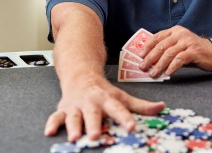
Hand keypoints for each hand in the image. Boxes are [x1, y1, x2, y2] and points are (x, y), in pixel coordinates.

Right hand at [44, 73, 165, 141]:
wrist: (80, 74)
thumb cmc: (102, 90)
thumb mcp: (121, 95)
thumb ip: (140, 105)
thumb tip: (161, 107)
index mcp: (106, 98)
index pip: (117, 108)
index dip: (124, 117)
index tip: (131, 127)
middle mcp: (90, 102)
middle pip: (92, 114)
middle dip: (92, 125)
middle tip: (94, 135)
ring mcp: (75, 106)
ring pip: (73, 117)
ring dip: (73, 127)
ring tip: (74, 137)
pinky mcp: (64, 109)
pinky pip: (56, 116)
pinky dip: (52, 124)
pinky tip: (49, 132)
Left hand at [139, 25, 211, 76]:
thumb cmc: (193, 51)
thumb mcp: (179, 47)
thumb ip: (167, 49)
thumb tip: (149, 60)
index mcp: (174, 31)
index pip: (157, 37)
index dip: (147, 46)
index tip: (140, 56)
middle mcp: (180, 34)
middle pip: (161, 46)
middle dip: (150, 58)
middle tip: (143, 67)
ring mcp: (188, 42)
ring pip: (169, 53)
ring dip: (159, 65)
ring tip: (153, 73)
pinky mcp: (194, 51)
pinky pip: (180, 59)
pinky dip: (172, 67)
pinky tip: (167, 73)